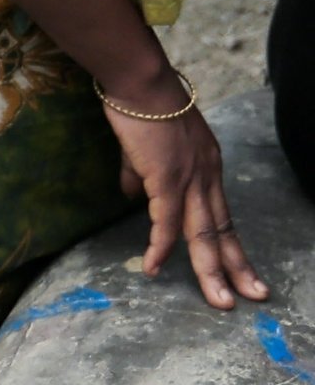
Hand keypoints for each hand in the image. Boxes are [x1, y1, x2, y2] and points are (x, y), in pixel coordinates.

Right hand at [106, 84, 269, 310]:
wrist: (140, 83)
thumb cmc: (141, 106)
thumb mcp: (146, 147)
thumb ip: (140, 175)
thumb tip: (132, 198)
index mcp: (206, 168)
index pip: (222, 215)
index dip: (230, 245)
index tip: (241, 270)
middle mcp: (207, 178)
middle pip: (222, 231)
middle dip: (236, 267)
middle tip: (252, 295)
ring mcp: (190, 180)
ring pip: (203, 234)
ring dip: (211, 270)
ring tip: (220, 300)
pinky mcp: (167, 180)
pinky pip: (165, 222)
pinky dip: (160, 247)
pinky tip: (154, 268)